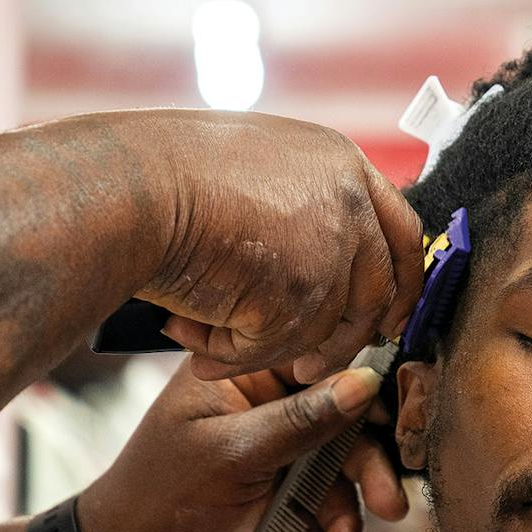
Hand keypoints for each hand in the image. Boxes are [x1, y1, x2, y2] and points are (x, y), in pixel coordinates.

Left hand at [78, 362, 411, 531]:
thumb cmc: (162, 500)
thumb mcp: (235, 457)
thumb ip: (303, 421)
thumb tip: (366, 381)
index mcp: (245, 373)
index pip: (326, 363)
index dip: (372, 394)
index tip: (404, 429)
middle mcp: (264, 403)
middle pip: (345, 423)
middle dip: (366, 472)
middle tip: (390, 507)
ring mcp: (272, 448)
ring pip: (338, 474)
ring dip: (346, 519)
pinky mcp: (276, 490)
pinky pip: (320, 507)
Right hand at [108, 110, 426, 382]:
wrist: (131, 188)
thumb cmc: (165, 174)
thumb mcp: (257, 167)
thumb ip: (300, 201)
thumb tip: (326, 248)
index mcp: (344, 165)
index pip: (400, 234)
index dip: (397, 283)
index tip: (388, 317)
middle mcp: (350, 204)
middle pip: (377, 293)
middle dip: (349, 339)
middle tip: (310, 366)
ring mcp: (331, 250)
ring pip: (326, 332)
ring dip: (276, 352)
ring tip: (221, 352)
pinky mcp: (302, 296)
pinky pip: (279, 349)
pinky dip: (236, 359)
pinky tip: (198, 352)